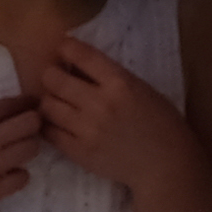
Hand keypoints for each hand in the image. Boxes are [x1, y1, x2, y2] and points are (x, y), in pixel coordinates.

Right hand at [0, 92, 46, 211]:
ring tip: (16, 155)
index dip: (23, 104)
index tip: (29, 106)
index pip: (9, 104)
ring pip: (31, 149)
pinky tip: (7, 178)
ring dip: (27, 149)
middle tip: (26, 132)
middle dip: (32, 124)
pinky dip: (18, 176)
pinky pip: (22, 179)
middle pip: (30, 123)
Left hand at [31, 33, 194, 198]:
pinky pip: (49, 132)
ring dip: (49, 100)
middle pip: (54, 80)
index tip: (64, 49)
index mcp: (120, 83)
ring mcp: (87, 129)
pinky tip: (59, 124)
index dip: (66, 48)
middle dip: (52, 75)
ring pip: (46, 105)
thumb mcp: (141, 89)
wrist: (164, 164)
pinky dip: (49, 125)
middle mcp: (100, 103)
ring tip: (58, 103)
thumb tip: (78, 66)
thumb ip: (111, 77)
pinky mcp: (78, 152)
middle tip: (56, 78)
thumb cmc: (160, 122)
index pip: (81, 55)